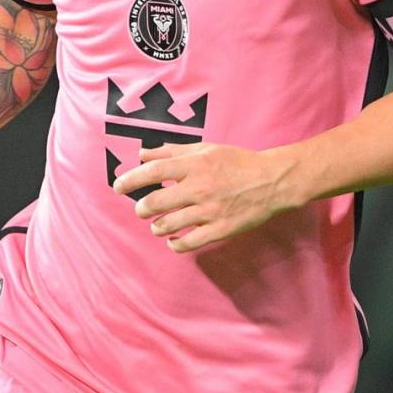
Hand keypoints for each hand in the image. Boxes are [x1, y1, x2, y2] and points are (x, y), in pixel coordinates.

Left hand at [112, 142, 293, 252]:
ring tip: (159, 224)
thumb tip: (143, 154)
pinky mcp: (220, 229)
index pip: (154, 172)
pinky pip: (188, 243)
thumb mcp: (207, 149)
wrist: (273, 181)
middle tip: (141, 209)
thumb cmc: (238, 162)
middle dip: (142, 208)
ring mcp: (210, 210)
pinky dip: (175, 244)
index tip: (118, 186)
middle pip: (156, 202)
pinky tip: (173, 240)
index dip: (131, 180)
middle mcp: (200, 187)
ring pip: (168, 225)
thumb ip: (173, 151)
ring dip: (157, 226)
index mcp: (195, 165)